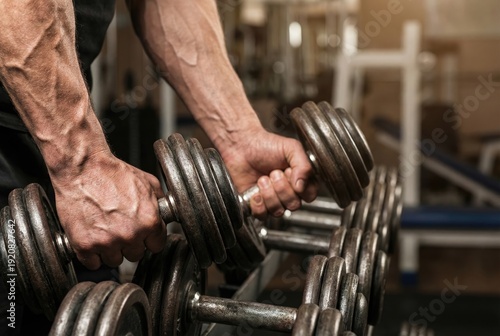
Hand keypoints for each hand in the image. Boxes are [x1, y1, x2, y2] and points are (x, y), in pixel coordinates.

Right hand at [51, 152, 166, 269]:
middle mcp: (130, 235)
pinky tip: (91, 237)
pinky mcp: (84, 245)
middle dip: (130, 243)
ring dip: (110, 250)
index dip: (149, 238)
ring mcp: (107, 242)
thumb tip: (165, 212)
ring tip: (104, 231)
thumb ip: (159, 202)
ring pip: (114, 261)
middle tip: (120, 228)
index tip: (142, 234)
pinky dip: (91, 254)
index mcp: (149, 222)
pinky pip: (92, 263)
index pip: (157, 246)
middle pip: (136, 255)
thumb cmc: (113, 173)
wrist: (83, 168)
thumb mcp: (147, 182)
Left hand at [221, 127, 317, 218]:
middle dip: (281, 188)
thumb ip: (303, 165)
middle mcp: (288, 192)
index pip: (309, 195)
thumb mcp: (291, 148)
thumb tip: (302, 186)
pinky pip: (262, 215)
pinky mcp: (257, 204)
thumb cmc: (266, 145)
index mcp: (300, 179)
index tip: (289, 172)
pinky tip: (255, 190)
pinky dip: (258, 203)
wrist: (242, 145)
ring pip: (278, 211)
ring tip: (263, 179)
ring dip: (269, 194)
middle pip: (293, 205)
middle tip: (273, 173)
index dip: (300, 187)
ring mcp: (273, 199)